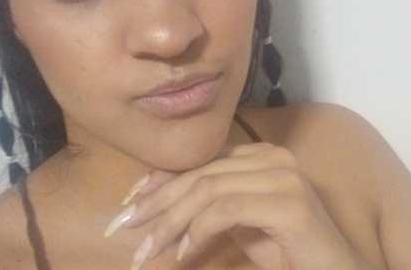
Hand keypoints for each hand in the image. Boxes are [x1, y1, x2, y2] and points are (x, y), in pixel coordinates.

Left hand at [105, 142, 366, 268]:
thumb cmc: (289, 253)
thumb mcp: (238, 226)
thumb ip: (207, 207)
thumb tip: (155, 205)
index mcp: (261, 156)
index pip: (200, 162)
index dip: (160, 181)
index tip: (127, 205)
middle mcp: (273, 157)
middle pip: (200, 174)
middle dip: (155, 202)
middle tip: (121, 228)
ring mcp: (284, 176)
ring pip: (207, 189)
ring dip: (169, 222)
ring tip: (146, 252)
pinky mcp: (290, 203)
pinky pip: (226, 209)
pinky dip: (198, 231)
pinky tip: (183, 254)